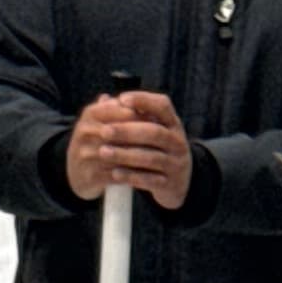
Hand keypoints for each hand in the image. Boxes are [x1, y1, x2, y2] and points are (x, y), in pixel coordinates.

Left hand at [67, 89, 196, 211]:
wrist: (178, 182)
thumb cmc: (157, 149)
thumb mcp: (152, 130)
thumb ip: (132, 115)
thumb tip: (104, 99)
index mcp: (173, 124)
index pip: (163, 106)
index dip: (143, 100)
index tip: (121, 99)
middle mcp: (178, 142)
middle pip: (155, 133)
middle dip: (127, 131)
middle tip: (104, 131)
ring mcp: (176, 163)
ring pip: (151, 158)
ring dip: (125, 155)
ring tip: (103, 152)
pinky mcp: (171, 184)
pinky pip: (151, 180)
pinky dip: (132, 176)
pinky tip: (114, 173)